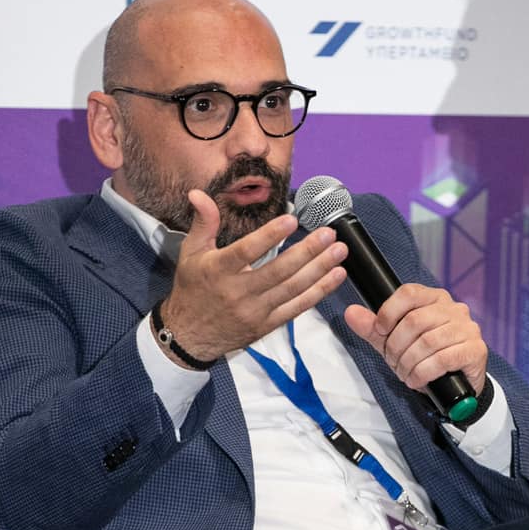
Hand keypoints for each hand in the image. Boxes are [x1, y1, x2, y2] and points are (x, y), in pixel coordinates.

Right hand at [154, 190, 346, 366]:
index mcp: (219, 270)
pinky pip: (297, 307)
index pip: (247, 251)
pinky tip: (335, 276)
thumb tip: (198, 193)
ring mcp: (255, 311)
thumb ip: (203, 222)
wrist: (189, 336)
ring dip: (320, 269)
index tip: (292, 219)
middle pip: (279, 271)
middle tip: (329, 234)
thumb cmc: (192, 289)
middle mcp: (238, 292)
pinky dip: (319, 292)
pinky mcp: (267, 325)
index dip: (270, 235)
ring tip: (340, 251)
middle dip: (308, 251)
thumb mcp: (191, 253)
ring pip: (293, 288)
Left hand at [343, 284, 486, 395]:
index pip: (408, 293)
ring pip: (427, 342)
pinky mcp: (476, 349)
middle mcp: (454, 308)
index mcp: (435, 298)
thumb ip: (374, 329)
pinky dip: (423, 373)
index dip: (388, 313)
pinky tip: (417, 380)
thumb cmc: (425, 358)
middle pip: (414, 320)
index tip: (380, 332)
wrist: (456, 385)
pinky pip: (442, 359)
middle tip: (394, 363)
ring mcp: (468, 328)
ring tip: (405, 374)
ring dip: (409, 363)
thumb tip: (351, 312)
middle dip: (396, 347)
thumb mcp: (395, 342)